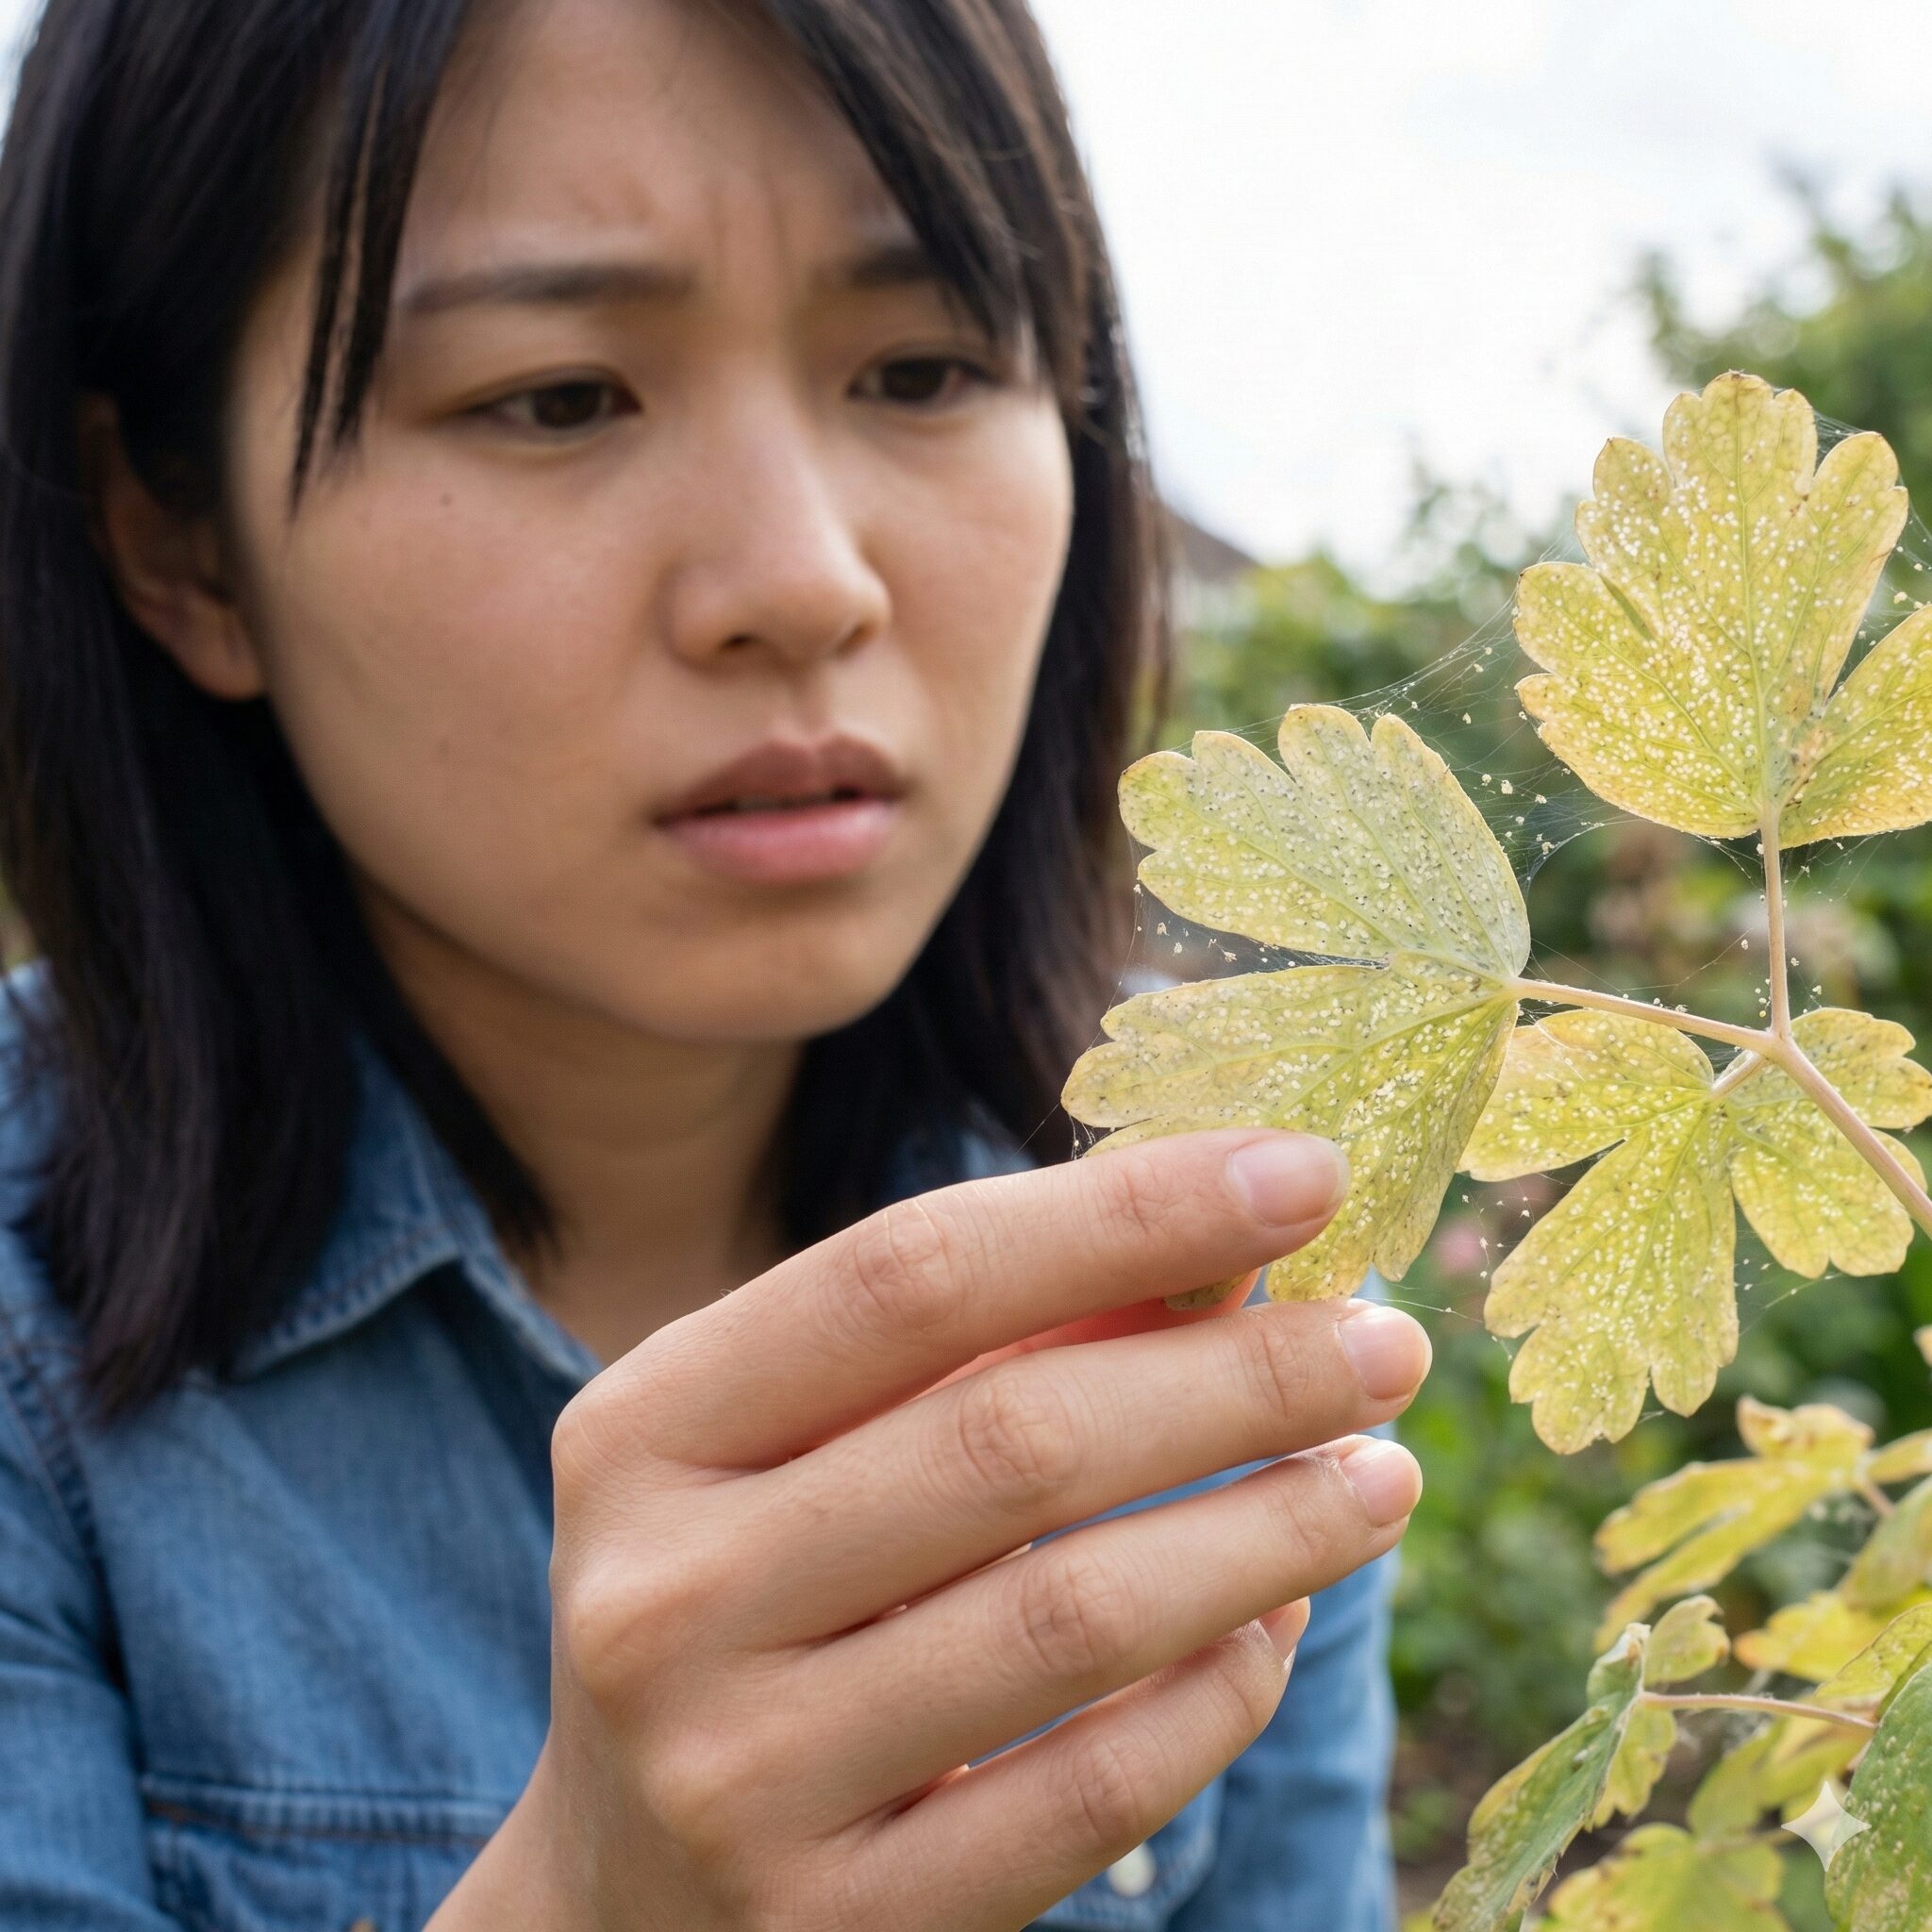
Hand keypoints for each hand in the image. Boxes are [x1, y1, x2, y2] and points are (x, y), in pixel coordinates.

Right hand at [434, 1127, 1428, 1931]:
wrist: (624, 1891)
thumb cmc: (755, 1595)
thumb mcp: (815, 1444)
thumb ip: (998, 1341)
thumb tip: (1234, 1246)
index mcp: (646, 1427)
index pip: (909, 1274)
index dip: (1123, 1212)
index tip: (1303, 1171)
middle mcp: (663, 1596)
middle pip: (1010, 1439)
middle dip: (1239, 1376)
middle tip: (1386, 1343)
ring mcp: (737, 1776)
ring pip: (1070, 1618)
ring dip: (1267, 1531)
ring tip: (1384, 1474)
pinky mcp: (832, 1926)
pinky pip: (1090, 1797)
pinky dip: (1219, 1695)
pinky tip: (1280, 1624)